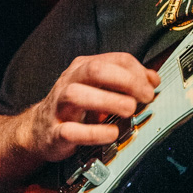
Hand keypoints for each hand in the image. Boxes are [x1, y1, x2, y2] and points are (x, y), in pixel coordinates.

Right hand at [17, 53, 159, 163]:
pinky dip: (94, 133)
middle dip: (126, 81)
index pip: (116, 59)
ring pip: (77, 95)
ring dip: (108, 101)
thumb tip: (153, 79)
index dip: (139, 71)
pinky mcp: (55, 132)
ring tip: (129, 110)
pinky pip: (71, 131)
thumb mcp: (100, 89)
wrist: (38, 130)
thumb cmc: (74, 107)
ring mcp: (60, 106)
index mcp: (84, 68)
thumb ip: (127, 82)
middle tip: (145, 97)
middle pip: (96, 70)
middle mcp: (70, 82)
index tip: (152, 86)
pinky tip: (111, 133)